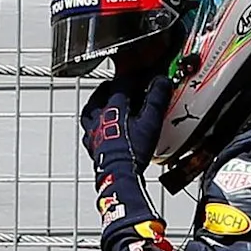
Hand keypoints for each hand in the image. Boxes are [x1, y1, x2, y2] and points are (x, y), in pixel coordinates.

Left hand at [82, 75, 170, 238]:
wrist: (119, 176)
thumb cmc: (132, 151)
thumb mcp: (151, 121)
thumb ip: (157, 99)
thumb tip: (162, 82)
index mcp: (113, 107)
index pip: (121, 82)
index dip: (133, 76)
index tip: (141, 74)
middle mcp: (98, 117)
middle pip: (101, 94)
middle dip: (111, 87)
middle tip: (120, 85)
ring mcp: (92, 132)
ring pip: (89, 111)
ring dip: (97, 104)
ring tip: (103, 102)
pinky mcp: (91, 146)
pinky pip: (88, 131)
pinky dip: (94, 126)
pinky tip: (99, 128)